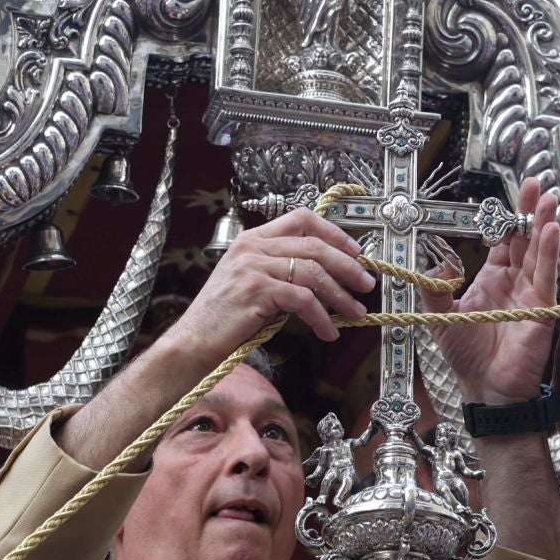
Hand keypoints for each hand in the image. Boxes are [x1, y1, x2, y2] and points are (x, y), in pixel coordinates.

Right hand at [168, 207, 373, 361]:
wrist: (193, 341)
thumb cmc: (223, 318)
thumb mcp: (251, 283)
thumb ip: (279, 271)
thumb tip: (325, 277)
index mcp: (252, 239)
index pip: (302, 218)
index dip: (334, 232)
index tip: (356, 251)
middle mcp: (253, 247)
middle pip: (315, 245)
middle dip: (348, 266)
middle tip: (366, 284)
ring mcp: (253, 267)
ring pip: (314, 273)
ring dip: (340, 296)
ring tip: (354, 314)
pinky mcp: (257, 291)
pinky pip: (303, 299)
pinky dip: (321, 318)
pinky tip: (327, 332)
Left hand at [425, 178, 559, 404]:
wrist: (484, 388)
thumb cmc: (466, 357)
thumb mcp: (441, 316)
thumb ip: (434, 288)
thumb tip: (436, 264)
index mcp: (493, 279)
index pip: (504, 241)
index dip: (507, 218)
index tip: (511, 194)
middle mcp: (515, 282)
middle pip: (525, 239)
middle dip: (530, 211)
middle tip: (536, 183)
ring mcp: (531, 294)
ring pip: (539, 252)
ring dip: (543, 224)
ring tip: (548, 199)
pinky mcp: (541, 309)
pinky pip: (546, 276)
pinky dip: (549, 252)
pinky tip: (552, 230)